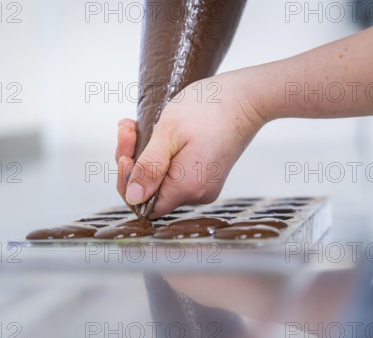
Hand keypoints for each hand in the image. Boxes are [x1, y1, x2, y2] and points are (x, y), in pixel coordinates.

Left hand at [115, 72, 265, 217]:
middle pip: (151, 192)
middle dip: (133, 162)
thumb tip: (133, 197)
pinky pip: (174, 173)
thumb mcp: (168, 133)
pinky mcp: (207, 175)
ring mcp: (204, 185)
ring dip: (145, 155)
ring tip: (136, 126)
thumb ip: (149, 167)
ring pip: (161, 181)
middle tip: (128, 129)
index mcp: (188, 187)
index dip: (128, 182)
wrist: (246, 98)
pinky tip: (157, 133)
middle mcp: (198, 193)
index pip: (144, 205)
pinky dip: (161, 155)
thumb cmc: (209, 108)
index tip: (126, 153)